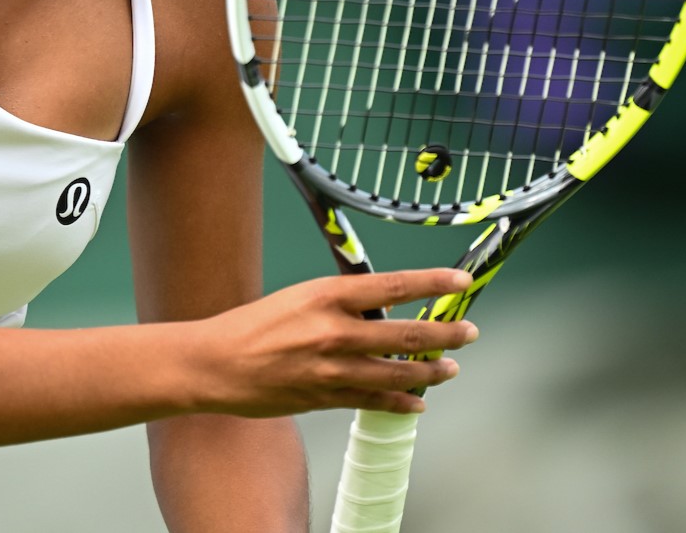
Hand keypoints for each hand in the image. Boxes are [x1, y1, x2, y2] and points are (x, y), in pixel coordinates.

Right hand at [190, 269, 480, 417]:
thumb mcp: (300, 298)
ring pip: (397, 373)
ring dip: (430, 372)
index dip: (432, 283)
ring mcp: (331, 368)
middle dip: (445, 334)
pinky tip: (417, 403)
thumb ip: (341, 304)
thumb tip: (383, 310)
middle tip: (469, 333)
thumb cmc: (254, 326)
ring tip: (449, 369)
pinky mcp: (325, 398)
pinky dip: (400, 403)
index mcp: (326, 294)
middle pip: (406, 333)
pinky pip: (374, 402)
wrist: (216, 364)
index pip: (393, 285)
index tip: (460, 282)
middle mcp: (334, 330)